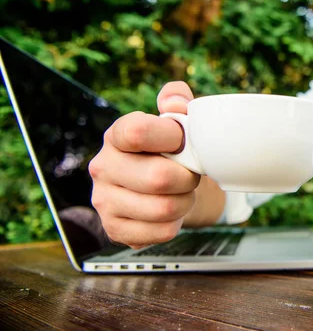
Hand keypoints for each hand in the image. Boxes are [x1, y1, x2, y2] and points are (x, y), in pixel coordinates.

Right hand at [89, 81, 199, 248]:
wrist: (164, 187)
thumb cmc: (171, 150)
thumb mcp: (176, 119)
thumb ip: (177, 99)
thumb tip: (175, 103)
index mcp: (117, 134)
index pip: (138, 133)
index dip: (172, 138)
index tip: (184, 141)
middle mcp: (103, 167)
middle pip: (159, 178)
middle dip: (188, 177)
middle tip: (191, 173)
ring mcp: (104, 200)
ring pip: (164, 208)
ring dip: (185, 201)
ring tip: (182, 192)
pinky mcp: (114, 229)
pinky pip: (162, 231)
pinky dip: (176, 223)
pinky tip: (171, 212)